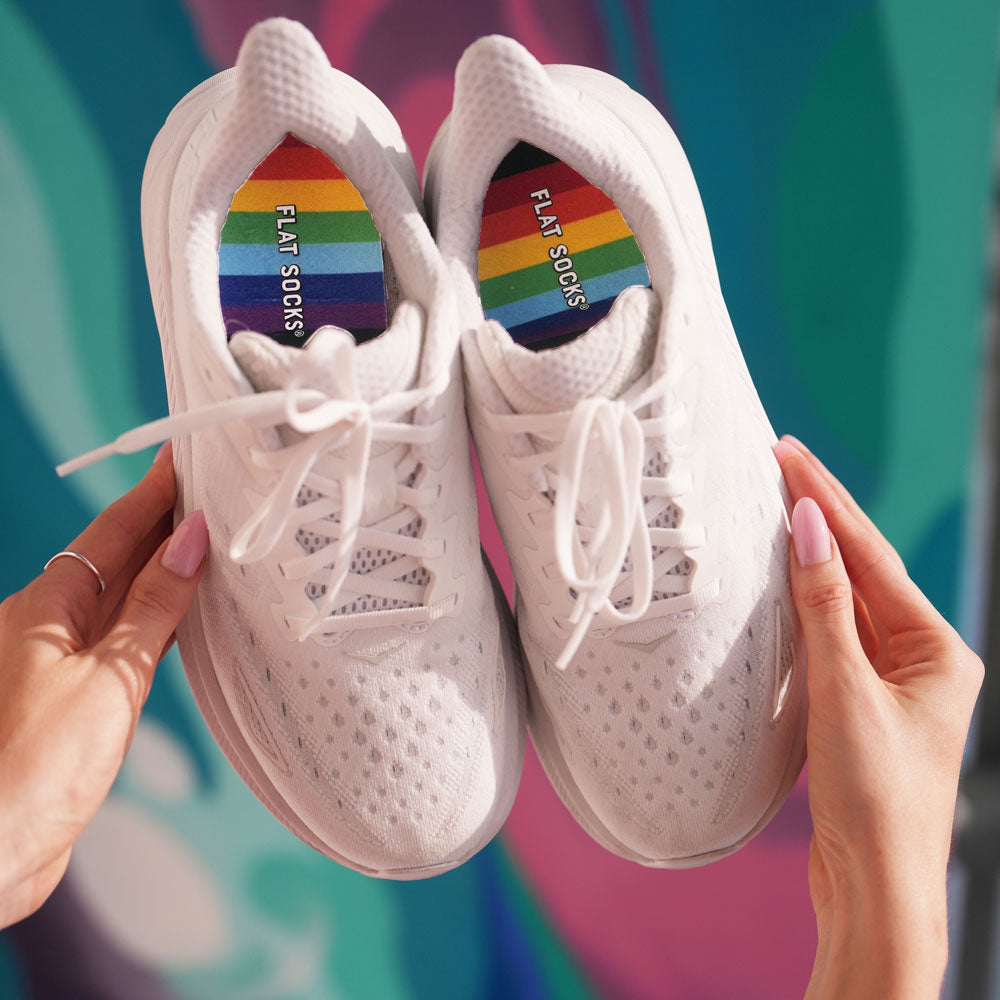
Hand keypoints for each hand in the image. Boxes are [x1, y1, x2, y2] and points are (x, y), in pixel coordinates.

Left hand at [0, 444, 207, 927]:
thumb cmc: (32, 769)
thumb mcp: (111, 677)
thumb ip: (155, 606)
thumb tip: (191, 540)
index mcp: (45, 607)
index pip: (112, 532)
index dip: (152, 493)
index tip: (186, 458)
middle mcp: (46, 625)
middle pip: (115, 558)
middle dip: (163, 523)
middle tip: (214, 491)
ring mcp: (58, 662)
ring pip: (121, 598)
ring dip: (164, 570)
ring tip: (212, 542)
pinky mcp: (73, 700)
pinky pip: (122, 639)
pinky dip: (157, 618)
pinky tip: (183, 615)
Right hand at [773, 436, 982, 998]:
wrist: (877, 888)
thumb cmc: (875, 798)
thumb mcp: (847, 692)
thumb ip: (826, 606)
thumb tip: (810, 525)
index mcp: (936, 650)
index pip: (870, 556)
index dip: (826, 501)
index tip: (788, 454)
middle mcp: (920, 658)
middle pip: (863, 569)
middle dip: (822, 514)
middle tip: (780, 461)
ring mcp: (891, 681)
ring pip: (846, 599)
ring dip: (811, 553)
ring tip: (777, 504)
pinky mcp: (861, 703)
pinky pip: (832, 634)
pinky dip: (804, 601)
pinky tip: (782, 579)